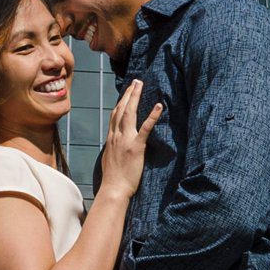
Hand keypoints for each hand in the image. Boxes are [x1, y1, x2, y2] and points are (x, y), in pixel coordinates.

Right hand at [98, 79, 162, 199]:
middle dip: (128, 93)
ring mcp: (125, 140)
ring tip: (141, 84)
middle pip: (121, 109)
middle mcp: (116, 136)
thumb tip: (115, 143)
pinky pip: (145, 128)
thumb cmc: (114, 178)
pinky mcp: (136, 147)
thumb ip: (113, 148)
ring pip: (129, 113)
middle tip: (136, 81)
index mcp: (110, 138)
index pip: (115, 115)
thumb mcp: (110, 158)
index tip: (126, 92)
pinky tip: (159, 105)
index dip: (121, 102)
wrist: (113, 189)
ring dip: (135, 97)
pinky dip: (152, 116)